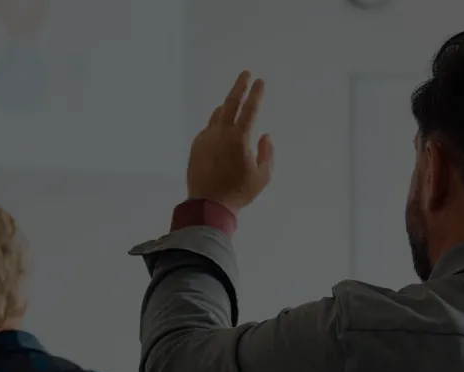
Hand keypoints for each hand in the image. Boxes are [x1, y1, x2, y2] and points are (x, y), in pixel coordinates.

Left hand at [186, 71, 273, 212]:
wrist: (208, 205)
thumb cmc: (238, 193)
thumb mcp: (263, 176)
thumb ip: (267, 152)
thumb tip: (265, 135)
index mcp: (239, 138)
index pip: (250, 109)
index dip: (256, 93)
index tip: (260, 81)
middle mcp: (221, 134)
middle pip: (230, 102)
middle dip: (239, 86)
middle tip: (245, 74)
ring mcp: (206, 139)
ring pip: (217, 115)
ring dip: (226, 105)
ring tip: (233, 100)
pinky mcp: (196, 147)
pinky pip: (208, 128)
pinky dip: (216, 123)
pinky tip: (220, 123)